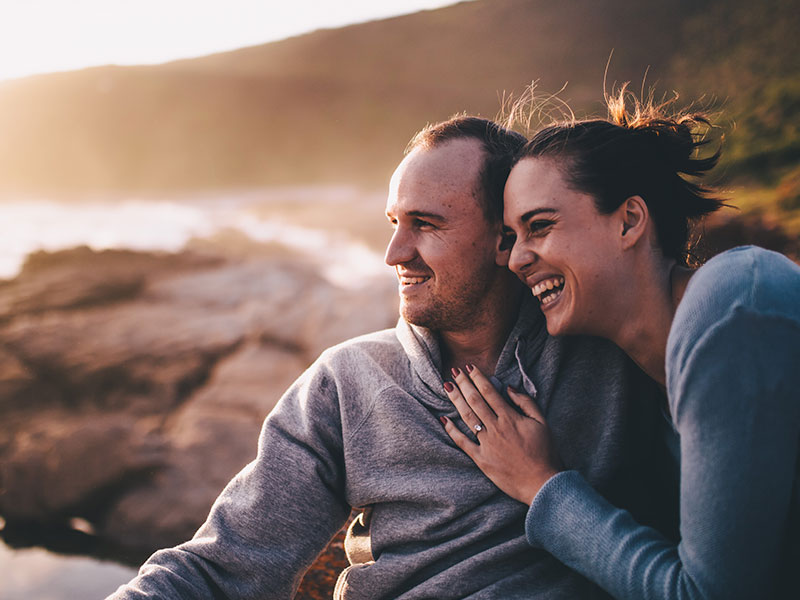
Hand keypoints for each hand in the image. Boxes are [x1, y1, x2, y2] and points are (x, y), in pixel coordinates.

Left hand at [441, 365, 562, 504]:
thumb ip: (526, 403)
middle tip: (454, 371)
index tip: (469, 367)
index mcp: (510, 418)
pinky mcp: (481, 459)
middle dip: (463, 384)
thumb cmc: (545, 453)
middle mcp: (496, 428)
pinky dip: (452, 430)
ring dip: (456, 400)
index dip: (478, 378)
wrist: (542, 483)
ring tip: (446, 386)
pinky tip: (443, 419)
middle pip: (475, 400)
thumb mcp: (542, 423)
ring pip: (467, 416)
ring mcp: (486, 444)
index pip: (490, 392)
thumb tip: (510, 388)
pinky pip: (462, 442)